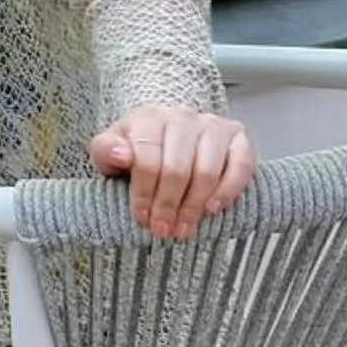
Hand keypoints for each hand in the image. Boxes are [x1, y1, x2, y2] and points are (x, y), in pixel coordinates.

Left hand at [91, 105, 256, 240]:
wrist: (166, 136)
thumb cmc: (136, 150)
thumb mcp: (109, 152)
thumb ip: (106, 152)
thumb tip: (121, 156)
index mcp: (148, 118)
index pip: (147, 158)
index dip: (144, 193)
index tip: (142, 217)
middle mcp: (182, 116)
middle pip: (177, 168)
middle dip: (168, 205)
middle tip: (163, 230)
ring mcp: (213, 124)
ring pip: (207, 171)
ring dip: (194, 205)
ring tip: (183, 228)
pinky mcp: (238, 136)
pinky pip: (240, 165)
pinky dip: (228, 190)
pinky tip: (212, 209)